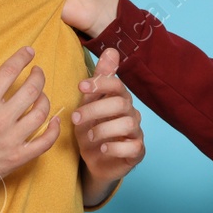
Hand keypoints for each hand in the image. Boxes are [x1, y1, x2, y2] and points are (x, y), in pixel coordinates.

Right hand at [0, 45, 60, 196]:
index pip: (10, 71)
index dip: (22, 57)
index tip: (29, 52)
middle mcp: (0, 119)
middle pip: (31, 90)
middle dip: (38, 76)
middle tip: (37, 72)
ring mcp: (11, 140)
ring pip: (41, 113)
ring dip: (45, 99)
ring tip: (42, 95)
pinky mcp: (17, 157)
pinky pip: (44, 142)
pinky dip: (54, 130)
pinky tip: (54, 121)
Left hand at [73, 47, 144, 187]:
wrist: (94, 162)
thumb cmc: (92, 129)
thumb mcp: (89, 105)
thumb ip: (99, 80)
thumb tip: (111, 50)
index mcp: (119, 99)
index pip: (117, 85)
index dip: (100, 83)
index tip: (81, 87)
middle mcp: (131, 113)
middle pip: (121, 103)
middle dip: (96, 109)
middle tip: (76, 119)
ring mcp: (136, 133)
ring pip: (128, 123)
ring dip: (103, 129)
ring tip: (88, 136)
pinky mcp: (137, 151)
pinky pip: (133, 146)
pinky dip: (115, 147)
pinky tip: (102, 149)